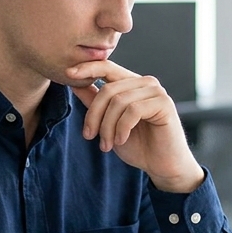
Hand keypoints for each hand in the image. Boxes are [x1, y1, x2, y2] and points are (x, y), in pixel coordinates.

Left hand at [66, 61, 203, 192]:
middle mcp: (145, 82)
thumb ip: (94, 102)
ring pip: (118, 101)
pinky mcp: (164, 104)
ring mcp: (156, 91)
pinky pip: (132, 111)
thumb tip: (74, 83)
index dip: (87, 68)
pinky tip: (121, 141)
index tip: (67, 74)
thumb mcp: (108, 122)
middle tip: (89, 136)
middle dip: (93, 115)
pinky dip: (121, 128)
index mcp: (132, 83)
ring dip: (107, 127)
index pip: (107, 67)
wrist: (162, 165)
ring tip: (106, 145)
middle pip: (108, 89)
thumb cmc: (137, 144)